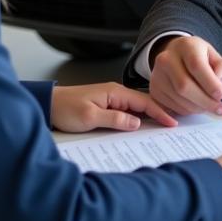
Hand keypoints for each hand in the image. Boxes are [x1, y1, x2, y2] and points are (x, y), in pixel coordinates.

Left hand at [50, 82, 177, 132]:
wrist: (48, 105)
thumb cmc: (66, 109)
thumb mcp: (90, 117)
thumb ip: (115, 119)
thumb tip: (137, 123)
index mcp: (115, 92)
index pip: (144, 102)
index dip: (160, 113)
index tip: (172, 123)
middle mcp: (116, 94)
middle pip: (144, 104)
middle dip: (160, 113)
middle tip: (174, 126)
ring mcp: (111, 100)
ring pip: (136, 109)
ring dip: (149, 117)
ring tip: (162, 128)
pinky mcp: (106, 107)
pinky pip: (126, 113)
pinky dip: (137, 119)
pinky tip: (140, 128)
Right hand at [149, 35, 221, 116]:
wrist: (177, 55)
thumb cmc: (197, 56)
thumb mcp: (215, 57)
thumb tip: (221, 87)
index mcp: (186, 46)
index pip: (196, 66)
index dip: (209, 83)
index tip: (221, 95)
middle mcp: (167, 59)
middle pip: (184, 86)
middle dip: (205, 101)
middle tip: (219, 108)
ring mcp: (157, 75)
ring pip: (178, 99)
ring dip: (197, 108)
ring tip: (208, 105)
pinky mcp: (154, 90)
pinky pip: (171, 107)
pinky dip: (186, 111)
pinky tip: (194, 106)